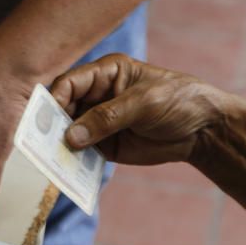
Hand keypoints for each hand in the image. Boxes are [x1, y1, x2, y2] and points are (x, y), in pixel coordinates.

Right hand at [50, 53, 227, 164]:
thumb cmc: (178, 101)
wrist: (202, 131)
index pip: (69, 83)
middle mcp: (96, 97)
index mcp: (105, 74)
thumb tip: (72, 136)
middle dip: (52, 126)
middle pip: (61, 109)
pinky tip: (66, 170)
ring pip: (67, 133)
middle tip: (43, 144)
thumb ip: (108, 117)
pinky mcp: (102, 146)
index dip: (55, 99)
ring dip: (59, 146)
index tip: (47, 119)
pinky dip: (72, 162)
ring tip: (51, 160)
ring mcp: (97, 123)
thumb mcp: (144, 103)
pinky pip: (80, 154)